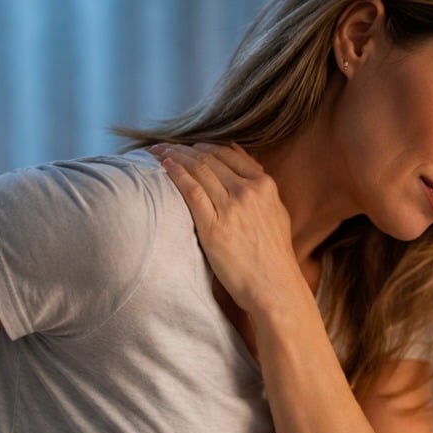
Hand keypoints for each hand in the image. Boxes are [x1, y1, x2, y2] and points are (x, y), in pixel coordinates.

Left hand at [149, 142, 306, 316]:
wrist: (274, 286)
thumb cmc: (273, 253)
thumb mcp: (275, 210)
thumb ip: (258, 180)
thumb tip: (236, 150)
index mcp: (264, 185)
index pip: (227, 154)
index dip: (202, 146)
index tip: (186, 146)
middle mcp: (249, 191)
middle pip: (209, 159)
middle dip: (183, 149)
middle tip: (163, 146)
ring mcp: (231, 208)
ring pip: (198, 170)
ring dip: (174, 157)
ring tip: (157, 153)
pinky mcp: (214, 227)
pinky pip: (191, 192)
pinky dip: (176, 175)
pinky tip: (164, 167)